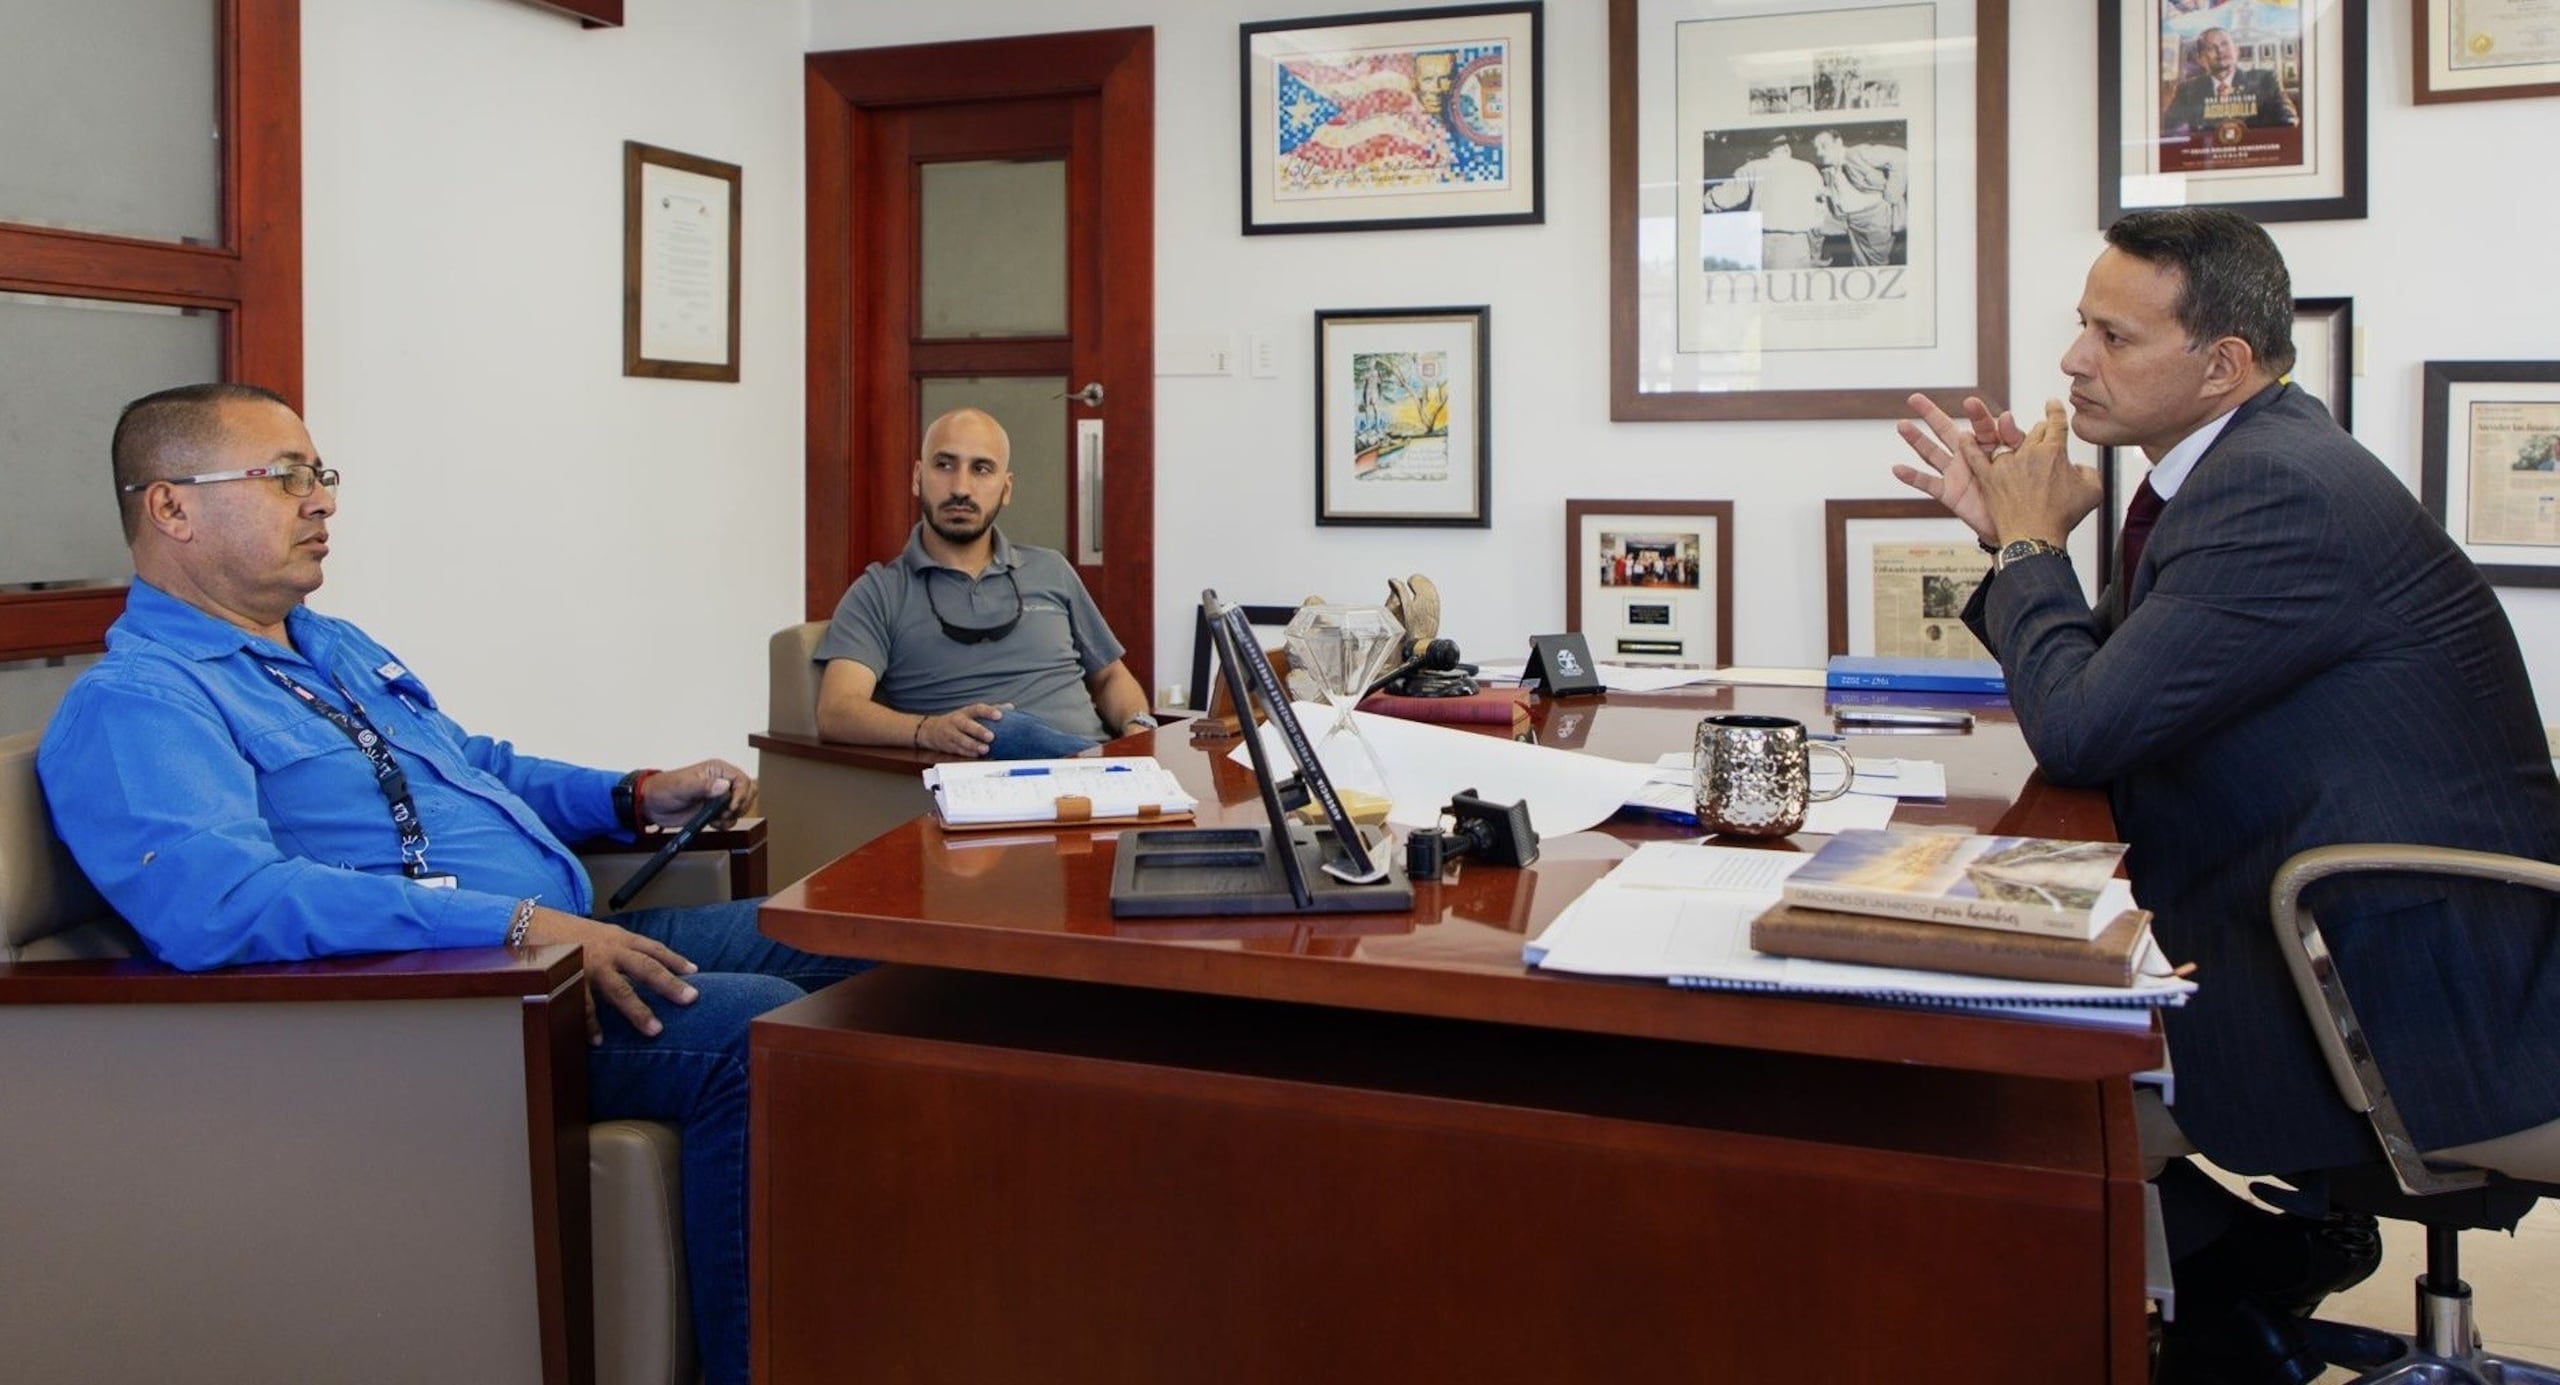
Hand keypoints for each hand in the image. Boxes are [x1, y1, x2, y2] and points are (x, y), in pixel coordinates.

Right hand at [519, 907, 697, 1042]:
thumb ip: (619, 948)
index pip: (653, 948)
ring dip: (638, 1011)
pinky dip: (590, 1024)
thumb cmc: (565, 932)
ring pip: (620, 989)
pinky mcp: (569, 978)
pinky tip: (598, 1040)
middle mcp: (609, 949)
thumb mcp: (598, 933)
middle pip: (646, 967)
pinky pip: (583, 1005)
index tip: (695, 972)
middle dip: (670, 984)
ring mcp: (590, 964)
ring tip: (655, 1030)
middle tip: (691, 999)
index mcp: (618, 938)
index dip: (674, 959)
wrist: (527, 922)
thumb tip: (640, 966)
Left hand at [639, 758, 755, 826]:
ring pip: (742, 807)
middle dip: (740, 805)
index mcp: (717, 770)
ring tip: (717, 818)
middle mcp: (721, 782)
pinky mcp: (714, 811)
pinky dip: (725, 824)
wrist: (651, 805)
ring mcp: (719, 798)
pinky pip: (731, 818)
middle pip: (748, 792)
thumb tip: (724, 786)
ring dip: (733, 816)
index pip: (743, 780)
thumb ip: (704, 786)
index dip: (741, 794)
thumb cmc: (663, 789)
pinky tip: (713, 822)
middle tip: (725, 812)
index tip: (731, 806)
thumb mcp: (683, 786)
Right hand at [916, 703, 1003, 756]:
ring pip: (961, 740)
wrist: (930, 730)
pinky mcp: (948, 745)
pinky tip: (977, 756)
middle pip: (967, 725)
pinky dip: (967, 753)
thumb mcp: (970, 713)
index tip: (999, 715)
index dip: (988, 711)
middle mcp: (957, 721)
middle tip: (991, 736)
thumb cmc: (957, 721)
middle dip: (979, 731)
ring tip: (985, 749)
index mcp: (965, 712)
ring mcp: (951, 734)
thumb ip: (990, 710)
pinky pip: (958, 750)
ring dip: (973, 745)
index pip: (977, 709)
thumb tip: (1010, 707)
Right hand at [1894, 393, 2020, 544]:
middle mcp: (1967, 455)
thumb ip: (2014, 439)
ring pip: (1932, 453)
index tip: (1971, 403)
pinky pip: (1927, 483)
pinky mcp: (1948, 492)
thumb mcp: (2023, 460)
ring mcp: (1955, 473)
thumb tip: (2006, 415)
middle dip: (1931, 414)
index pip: (1981, 425)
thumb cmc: (2022, 490)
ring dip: (1916, 440)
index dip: (1977, 414)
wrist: (2016, 522)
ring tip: (1901, 425)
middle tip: (1914, 398)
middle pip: (1945, 431)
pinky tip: (1897, 468)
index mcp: (1988, 445)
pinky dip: (1912, 477)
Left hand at [1968, 399, 2103, 545]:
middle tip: (2041, 435)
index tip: (2052, 405)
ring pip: (2007, 441)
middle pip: (2034, 432)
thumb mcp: (2093, 492)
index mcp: (2054, 451)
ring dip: (2008, 435)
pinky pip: (1974, 458)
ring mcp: (2006, 464)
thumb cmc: (2063, 518)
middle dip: (2039, 430)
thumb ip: (2089, 472)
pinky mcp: (1988, 478)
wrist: (2035, 538)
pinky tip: (1964, 437)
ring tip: (2007, 431)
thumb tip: (2078, 467)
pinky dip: (1968, 446)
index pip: (2056, 423)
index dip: (2055, 411)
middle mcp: (2029, 452)